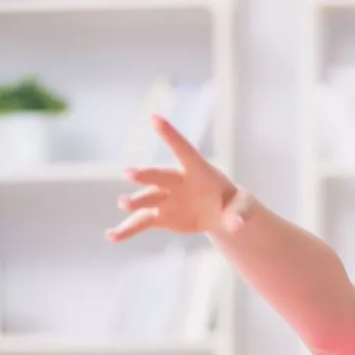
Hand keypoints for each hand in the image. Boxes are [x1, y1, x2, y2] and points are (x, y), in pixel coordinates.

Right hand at [106, 114, 249, 241]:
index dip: (170, 135)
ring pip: (147, 199)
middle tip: (130, 173)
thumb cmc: (232, 202)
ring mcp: (166, 199)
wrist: (219, 214)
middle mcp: (177, 182)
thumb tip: (238, 224)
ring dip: (135, 202)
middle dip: (146, 175)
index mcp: (198, 171)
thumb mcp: (241, 205)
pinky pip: (141, 223)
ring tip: (123, 204)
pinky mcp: (161, 217)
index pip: (183, 150)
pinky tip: (112, 236)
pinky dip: (127, 230)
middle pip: (160, 176)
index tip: (155, 118)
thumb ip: (240, 212)